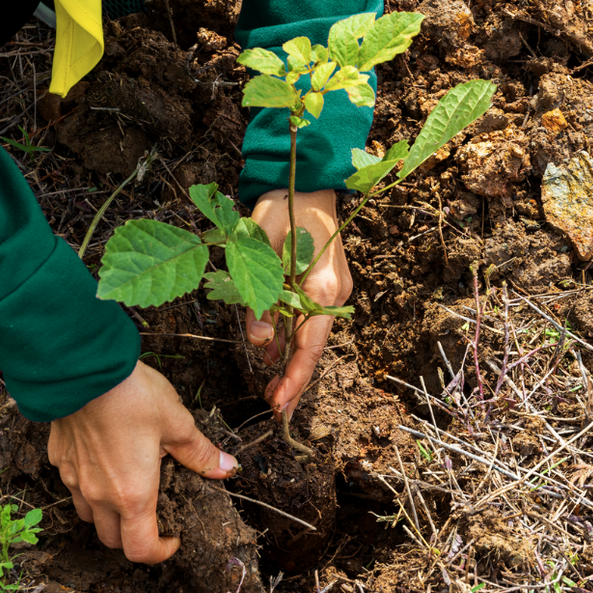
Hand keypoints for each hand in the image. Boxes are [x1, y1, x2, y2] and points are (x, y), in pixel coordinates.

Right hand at [47, 361, 237, 563]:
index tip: (173, 538)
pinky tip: (104, 459)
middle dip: (134, 536)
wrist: (82, 368)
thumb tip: (227, 468)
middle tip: (154, 515)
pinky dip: (89, 485)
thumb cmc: (131, 396)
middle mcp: (99, 495)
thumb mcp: (176, 422)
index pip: (140, 550)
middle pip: (112, 539)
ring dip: (108, 514)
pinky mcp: (59, 458)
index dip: (159, 553)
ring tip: (128, 487)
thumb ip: (200, 452)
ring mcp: (74, 478)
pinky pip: (74, 485)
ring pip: (89, 515)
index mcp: (132, 495)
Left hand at [246, 189, 352, 418]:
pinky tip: (274, 357)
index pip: (310, 345)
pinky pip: (307, 320)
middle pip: (313, 348)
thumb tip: (261, 342)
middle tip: (276, 411)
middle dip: (295, 381)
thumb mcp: (260, 247)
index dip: (294, 378)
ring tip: (273, 391)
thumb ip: (259, 297)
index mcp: (323, 286)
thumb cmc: (282, 207)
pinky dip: (292, 340)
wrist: (307, 181)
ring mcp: (332, 290)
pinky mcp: (323, 286)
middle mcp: (334, 294)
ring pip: (310, 336)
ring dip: (291, 363)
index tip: (279, 404)